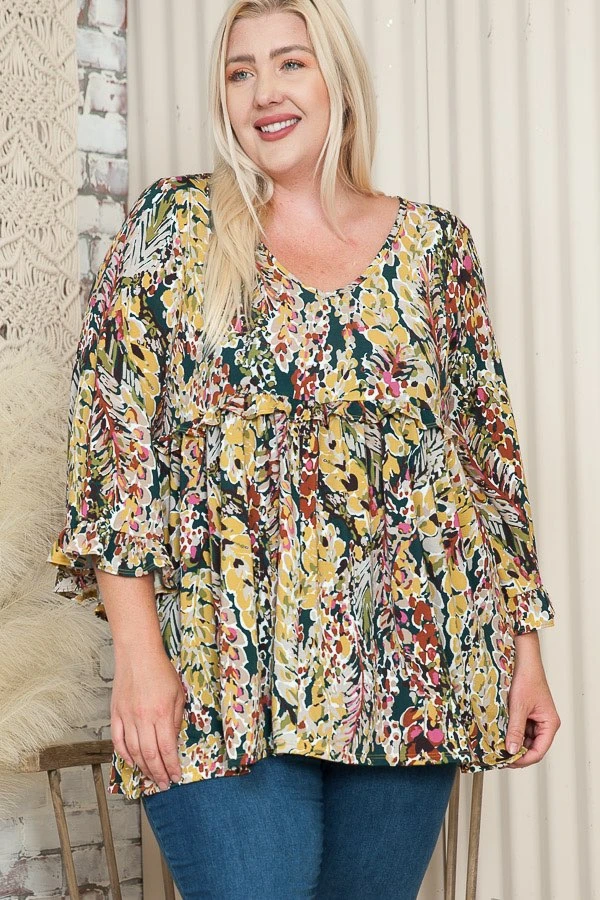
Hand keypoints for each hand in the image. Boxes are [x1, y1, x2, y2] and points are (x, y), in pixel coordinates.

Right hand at [110, 646, 186, 789]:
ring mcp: (126, 717)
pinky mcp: (115, 714)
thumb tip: (173, 740)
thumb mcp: (178, 694)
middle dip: (158, 773)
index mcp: (161, 713)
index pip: (166, 748)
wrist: (137, 654)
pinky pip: (118, 741)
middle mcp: (142, 718)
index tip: (176, 776)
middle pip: (150, 755)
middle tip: (164, 783)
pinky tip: (132, 762)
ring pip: (133, 751)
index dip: (171, 766)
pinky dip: (124, 755)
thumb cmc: (160, 671)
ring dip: (143, 768)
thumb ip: (176, 719)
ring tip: (151, 777)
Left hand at [505, 630, 560, 768]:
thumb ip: (515, 729)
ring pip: (523, 739)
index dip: (523, 759)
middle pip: (531, 747)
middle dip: (516, 752)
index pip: (538, 751)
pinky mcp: (525, 713)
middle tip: (499, 756)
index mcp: (549, 723)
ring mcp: (534, 718)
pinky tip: (498, 733)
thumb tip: (511, 749)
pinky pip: (518, 728)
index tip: (507, 761)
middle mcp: (544, 723)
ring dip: (511, 742)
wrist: (522, 658)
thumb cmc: (527, 677)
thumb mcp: (519, 706)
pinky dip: (509, 732)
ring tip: (497, 745)